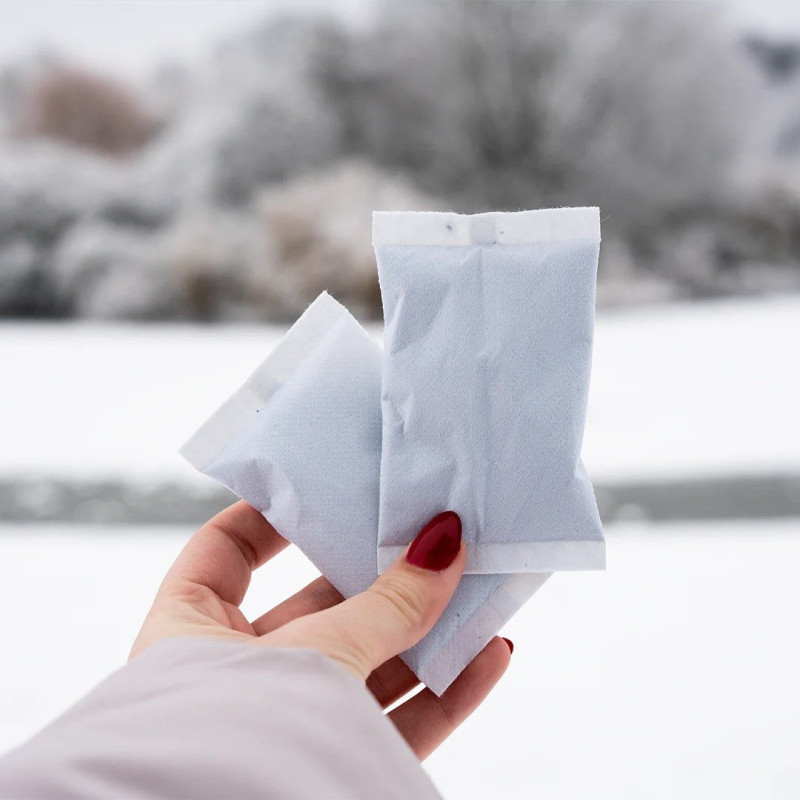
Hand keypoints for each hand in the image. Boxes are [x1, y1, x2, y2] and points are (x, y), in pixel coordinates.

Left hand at [131, 501, 510, 758]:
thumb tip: (445, 542)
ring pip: (366, 665)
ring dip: (428, 634)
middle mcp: (235, 676)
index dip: (272, 516)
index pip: (226, 550)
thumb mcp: (316, 652)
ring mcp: (286, 722)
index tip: (329, 490)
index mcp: (190, 630)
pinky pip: (393, 722)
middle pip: (319, 607)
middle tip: (434, 543)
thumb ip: (387, 603)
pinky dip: (444, 693)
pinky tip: (489, 658)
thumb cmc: (238, 735)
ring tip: (479, 594)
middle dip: (384, 579)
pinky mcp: (330, 763)